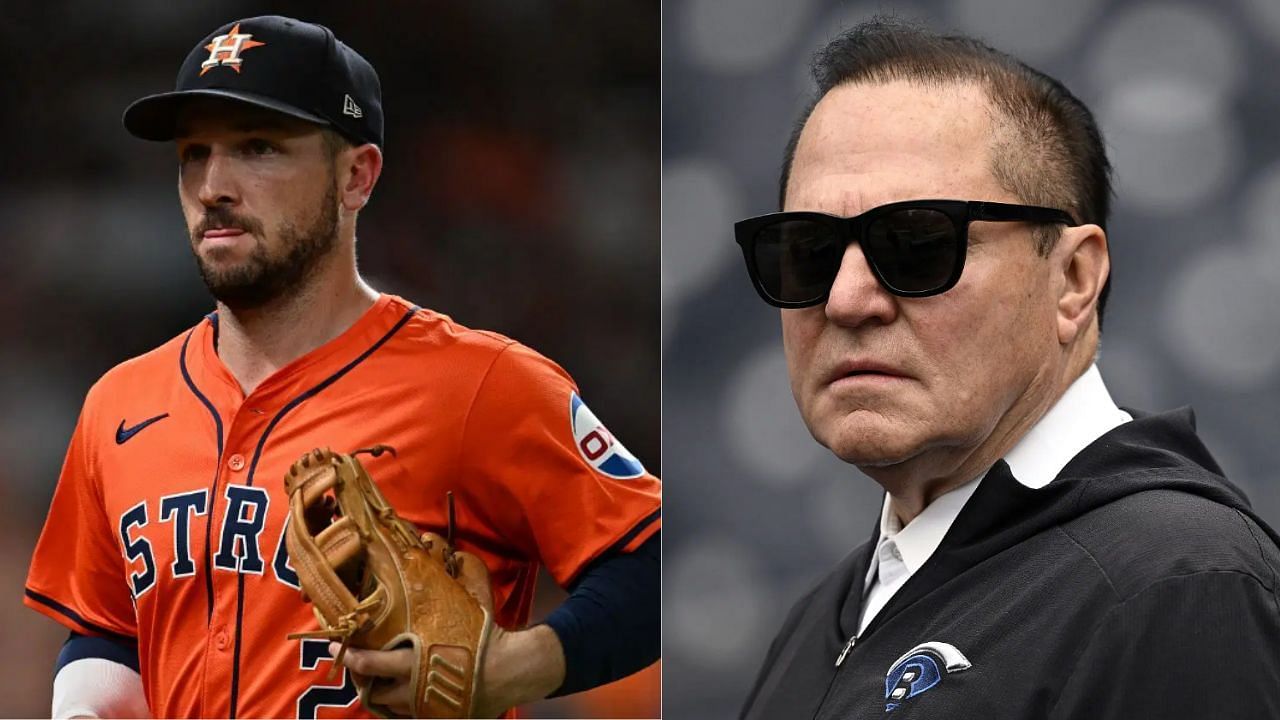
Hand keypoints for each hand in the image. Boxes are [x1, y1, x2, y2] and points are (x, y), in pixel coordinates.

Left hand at [330, 551, 563, 717]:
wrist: (511, 670)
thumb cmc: (484, 635)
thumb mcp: (469, 602)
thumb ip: (454, 581)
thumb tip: (450, 550)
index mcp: (414, 659)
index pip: (369, 662)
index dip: (350, 655)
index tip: (337, 644)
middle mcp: (413, 687)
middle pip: (373, 689)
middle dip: (361, 676)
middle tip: (353, 662)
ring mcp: (424, 706)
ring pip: (389, 705)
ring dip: (381, 692)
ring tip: (378, 679)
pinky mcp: (436, 716)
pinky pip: (409, 715)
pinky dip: (401, 706)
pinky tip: (403, 693)